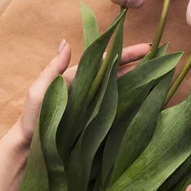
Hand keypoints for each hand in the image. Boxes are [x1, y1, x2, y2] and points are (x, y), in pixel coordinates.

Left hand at [16, 39, 151, 142]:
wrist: (31, 148)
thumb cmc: (32, 118)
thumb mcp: (39, 90)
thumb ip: (53, 68)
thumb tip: (66, 42)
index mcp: (76, 77)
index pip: (104, 61)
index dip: (123, 53)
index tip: (144, 48)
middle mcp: (88, 89)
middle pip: (115, 72)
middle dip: (136, 63)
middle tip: (158, 55)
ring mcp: (93, 105)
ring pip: (119, 88)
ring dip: (137, 79)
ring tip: (158, 72)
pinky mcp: (97, 122)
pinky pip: (117, 108)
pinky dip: (131, 102)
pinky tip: (146, 98)